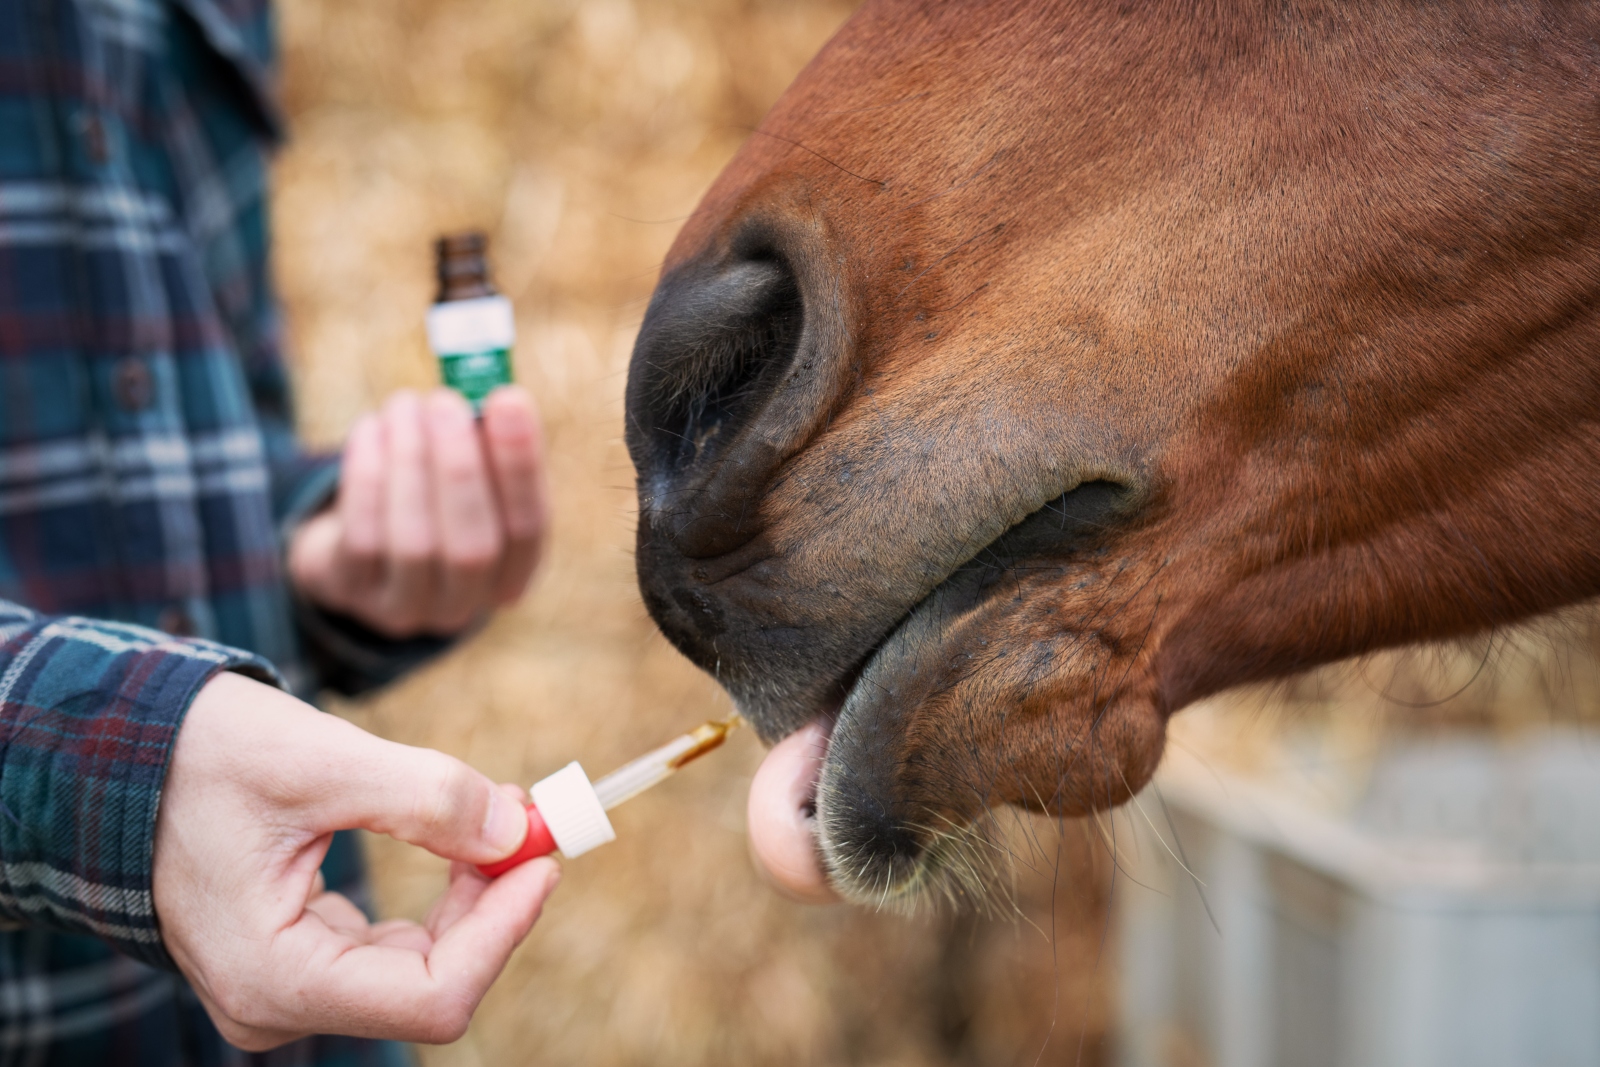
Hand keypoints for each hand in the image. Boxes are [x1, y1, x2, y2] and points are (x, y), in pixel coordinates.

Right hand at [153, 671, 559, 1048]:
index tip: (543, 858)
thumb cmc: (199, 756)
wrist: (117, 755)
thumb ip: (424, 797)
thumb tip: (515, 829)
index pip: (432, 995)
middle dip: (493, 905)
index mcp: (275, 977)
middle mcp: (277, 1002)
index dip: (503, 931)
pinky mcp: (296, 958)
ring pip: (418, 966)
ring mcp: (285, 986)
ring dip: (471, 898)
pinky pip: (390, 948)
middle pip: (431, 983)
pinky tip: (459, 841)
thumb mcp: (319, 761)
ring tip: (497, 817)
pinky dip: (439, 897)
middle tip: (531, 823)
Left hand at [288, 386, 547, 637]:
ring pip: (413, 542)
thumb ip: (485, 444)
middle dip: (459, 468)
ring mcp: (406, 608)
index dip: (520, 465)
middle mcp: (464, 604)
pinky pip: (362, 537)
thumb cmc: (429, 498)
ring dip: (409, 462)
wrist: (355, 550)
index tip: (509, 398)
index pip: (528, 528)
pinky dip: (366, 475)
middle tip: (445, 402)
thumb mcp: (466, 478)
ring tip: (404, 404)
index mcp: (511, 574)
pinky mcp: (352, 593)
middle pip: (472, 548)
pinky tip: (371, 429)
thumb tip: (488, 391)